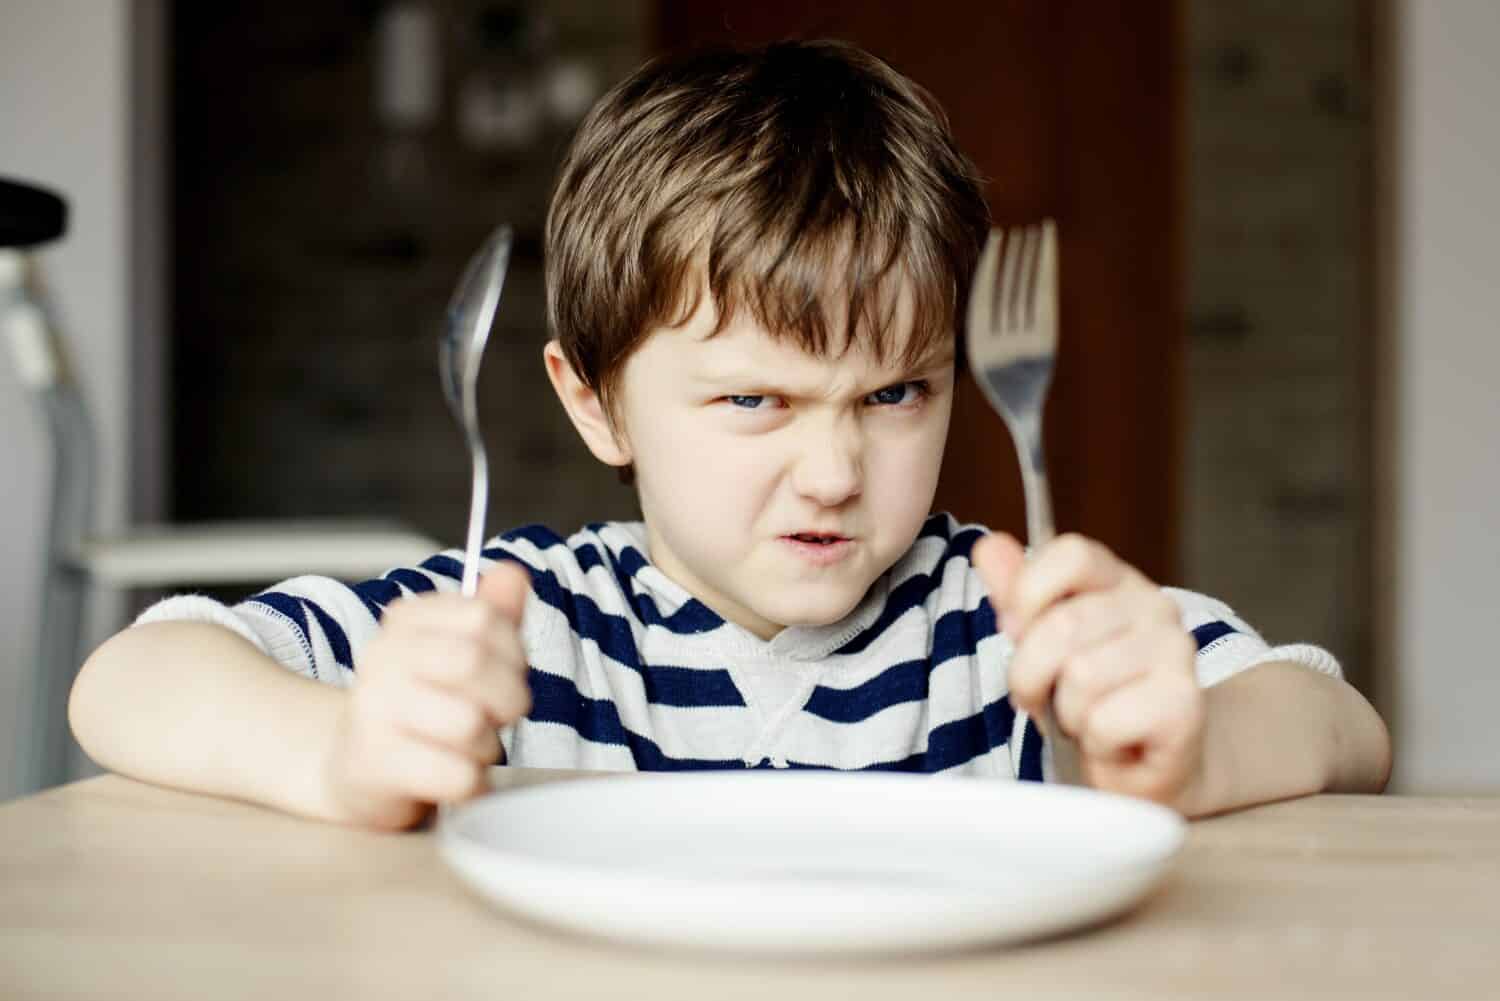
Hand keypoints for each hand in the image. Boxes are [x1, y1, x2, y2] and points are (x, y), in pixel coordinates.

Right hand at [320, 563, 532, 829]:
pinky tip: (451, 776)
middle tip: (497, 715)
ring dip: (487, 745)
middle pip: (473, 662)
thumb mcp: (460, 653)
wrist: (359, 771)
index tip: (505, 671)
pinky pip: (458, 775)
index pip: (483, 616)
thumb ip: (493, 614)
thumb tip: (513, 572)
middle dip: (507, 696)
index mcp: (405, 620)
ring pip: (469, 723)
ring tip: (466, 747)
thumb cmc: (424, 709)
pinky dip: (471, 782)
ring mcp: (373, 710)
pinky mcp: (375, 765)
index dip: (512, 651)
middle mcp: (381, 656)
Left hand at [972, 532, 1203, 808]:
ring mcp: (1176, 651)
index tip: (1017, 633)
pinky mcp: (1184, 703)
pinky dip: (1095, 744)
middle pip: (1062, 624)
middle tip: (1047, 699)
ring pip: (1081, 676)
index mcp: (1117, 581)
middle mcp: (1156, 606)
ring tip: (1088, 722)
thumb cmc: (1091, 703)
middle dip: (1032, 674)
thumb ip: (1016, 596)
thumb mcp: (1041, 645)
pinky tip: (1114, 743)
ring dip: (1068, 714)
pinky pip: (1103, 721)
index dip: (1029, 594)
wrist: (1147, 769)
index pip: (1071, 554)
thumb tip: (988, 545)